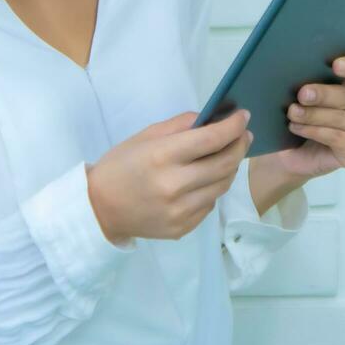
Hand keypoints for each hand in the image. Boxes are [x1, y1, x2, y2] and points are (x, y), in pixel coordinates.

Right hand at [87, 108, 252, 242]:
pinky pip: (210, 204)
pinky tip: (206, 179)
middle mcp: (174, 185)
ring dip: (230, 167)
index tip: (244, 116)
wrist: (99, 209)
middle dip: (240, 145)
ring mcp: (180, 210)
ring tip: (228, 155)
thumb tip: (214, 118)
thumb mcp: (145, 136)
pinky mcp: (183, 228)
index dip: (233, 126)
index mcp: (162, 157)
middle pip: (224, 163)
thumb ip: (181, 125)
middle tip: (244, 135)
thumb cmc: (121, 166)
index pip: (211, 138)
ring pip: (222, 185)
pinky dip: (213, 188)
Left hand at [260, 53, 344, 180]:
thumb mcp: (301, 98)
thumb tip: (292, 71)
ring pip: (339, 117)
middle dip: (323, 94)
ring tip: (292, 113)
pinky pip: (336, 137)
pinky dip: (314, 131)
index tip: (336, 65)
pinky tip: (297, 128)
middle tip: (302, 94)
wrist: (291, 154)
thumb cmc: (299, 119)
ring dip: (312, 115)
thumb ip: (305, 84)